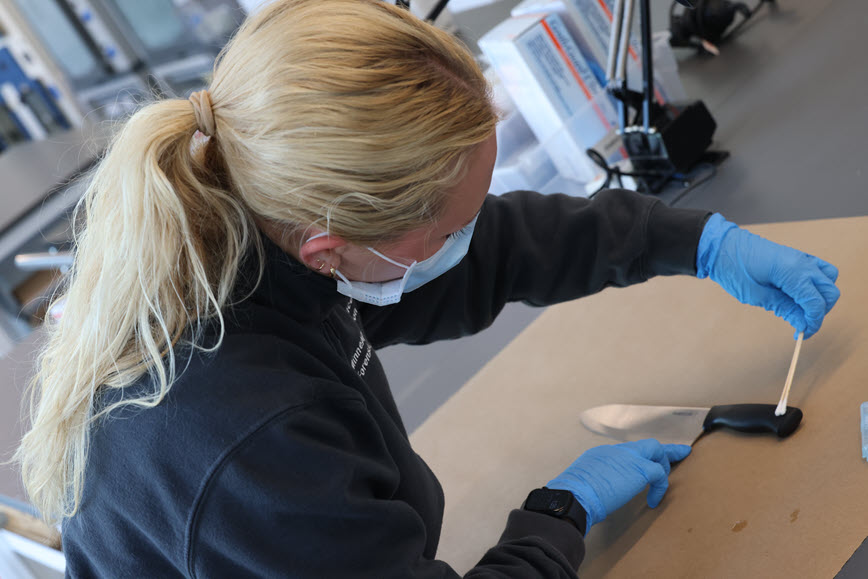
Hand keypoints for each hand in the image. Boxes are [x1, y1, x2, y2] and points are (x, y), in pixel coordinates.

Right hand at [546, 439, 690, 530]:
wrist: (574, 494)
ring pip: (655, 449)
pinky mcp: (639, 468)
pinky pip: (659, 473)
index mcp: (601, 454)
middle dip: (662, 451)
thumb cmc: (575, 495)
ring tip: (663, 482)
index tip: (644, 464)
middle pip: (644, 445)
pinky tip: (653, 501)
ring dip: (663, 465)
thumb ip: (596, 481)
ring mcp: (628, 457)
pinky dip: (660, 488)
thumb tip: (600, 493)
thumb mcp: (583, 482)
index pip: (626, 452)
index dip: (638, 459)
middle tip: (679, 452)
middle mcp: (615, 451)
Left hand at [696, 214, 839, 338]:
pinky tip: (799, 294)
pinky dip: (817, 284)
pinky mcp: (797, 256)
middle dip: (820, 311)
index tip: (802, 334)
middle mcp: (803, 263)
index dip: (813, 322)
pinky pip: (820, 270)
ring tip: (801, 308)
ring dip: (821, 297)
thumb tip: (802, 324)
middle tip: (801, 323)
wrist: (722, 246)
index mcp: (793, 271)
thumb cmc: (733, 269)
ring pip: (830, 280)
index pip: (816, 302)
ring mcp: (802, 257)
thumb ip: (783, 308)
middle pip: (830, 292)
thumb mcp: (755, 295)